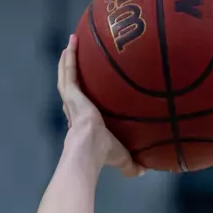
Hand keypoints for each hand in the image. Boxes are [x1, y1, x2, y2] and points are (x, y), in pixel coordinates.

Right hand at [56, 35, 141, 177]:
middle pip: (71, 85)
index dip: (81, 97)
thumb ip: (133, 164)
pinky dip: (70, 55)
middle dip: (71, 71)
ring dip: (68, 58)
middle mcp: (74, 108)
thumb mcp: (122, 157)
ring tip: (71, 43)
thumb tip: (146, 171)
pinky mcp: (71, 92)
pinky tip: (73, 41)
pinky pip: (69, 69)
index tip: (85, 90)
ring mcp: (71, 99)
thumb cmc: (105, 154)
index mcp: (83, 121)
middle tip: (75, 57)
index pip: (80, 106)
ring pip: (66, 74)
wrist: (90, 148)